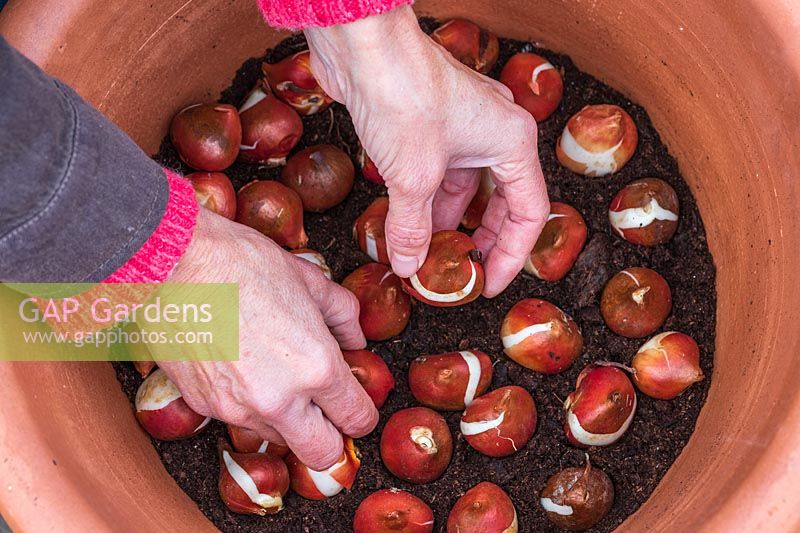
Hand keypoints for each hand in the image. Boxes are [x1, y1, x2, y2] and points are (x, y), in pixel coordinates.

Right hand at [157, 208, 377, 469]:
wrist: (170, 262)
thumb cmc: (239, 263)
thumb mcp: (308, 279)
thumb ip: (342, 315)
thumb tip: (354, 340)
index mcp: (316, 366)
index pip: (357, 419)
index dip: (362, 412)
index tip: (355, 403)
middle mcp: (280, 399)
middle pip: (323, 455)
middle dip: (331, 437)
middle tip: (325, 410)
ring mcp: (238, 408)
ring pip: (279, 440)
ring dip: (287, 421)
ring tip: (277, 377)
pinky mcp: (205, 407)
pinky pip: (240, 421)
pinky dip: (249, 406)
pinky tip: (243, 368)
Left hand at [305, 6, 549, 295]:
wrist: (362, 44)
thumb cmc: (403, 93)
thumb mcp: (412, 176)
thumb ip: (413, 227)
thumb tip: (410, 265)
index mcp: (511, 141)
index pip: (527, 213)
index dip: (511, 255)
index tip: (490, 285)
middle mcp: (494, 133)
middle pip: (500, 202)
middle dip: (479, 240)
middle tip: (462, 273)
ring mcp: (462, 127)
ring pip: (465, 189)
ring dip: (446, 223)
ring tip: (427, 256)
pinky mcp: (430, 124)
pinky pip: (438, 174)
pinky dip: (426, 201)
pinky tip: (407, 225)